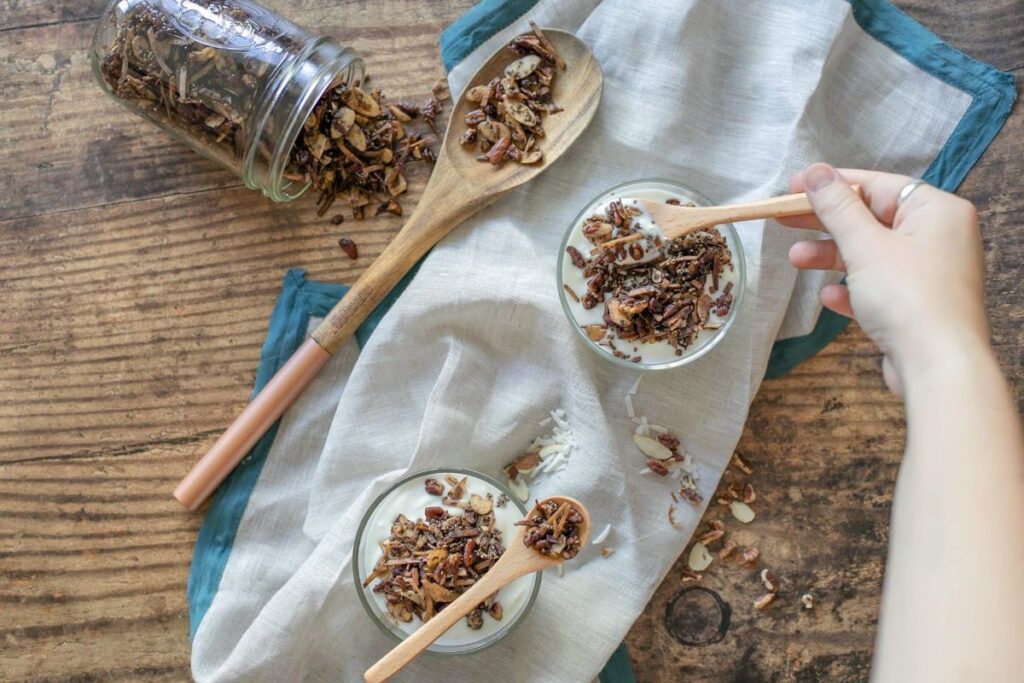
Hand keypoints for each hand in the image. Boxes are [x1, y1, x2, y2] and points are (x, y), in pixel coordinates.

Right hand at [780, 164, 987, 392]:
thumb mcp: (864, 245)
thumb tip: (815, 172)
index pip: (877, 185)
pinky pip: (880, 288)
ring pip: (872, 255)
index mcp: (937, 211)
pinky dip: (853, 289)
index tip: (794, 186)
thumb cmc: (908, 296)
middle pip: (872, 219)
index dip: (832, 184)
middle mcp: (939, 238)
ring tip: (795, 259)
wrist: (938, 366)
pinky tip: (830, 297)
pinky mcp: (919, 307)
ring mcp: (930, 275)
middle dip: (826, 223)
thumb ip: (837, 208)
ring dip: (831, 257)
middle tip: (784, 219)